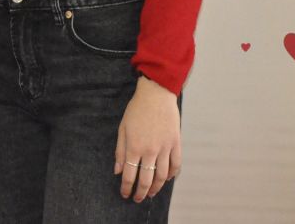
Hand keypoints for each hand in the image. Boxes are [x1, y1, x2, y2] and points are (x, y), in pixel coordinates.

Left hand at [114, 75, 179, 201]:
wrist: (156, 95)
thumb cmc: (136, 110)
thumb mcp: (122, 129)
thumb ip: (120, 151)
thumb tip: (118, 170)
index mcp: (134, 147)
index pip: (130, 175)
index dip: (127, 188)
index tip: (125, 194)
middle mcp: (150, 150)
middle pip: (147, 180)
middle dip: (141, 192)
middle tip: (138, 198)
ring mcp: (165, 148)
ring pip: (163, 176)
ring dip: (157, 188)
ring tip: (151, 193)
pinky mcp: (176, 143)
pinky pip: (176, 164)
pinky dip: (172, 175)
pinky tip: (167, 179)